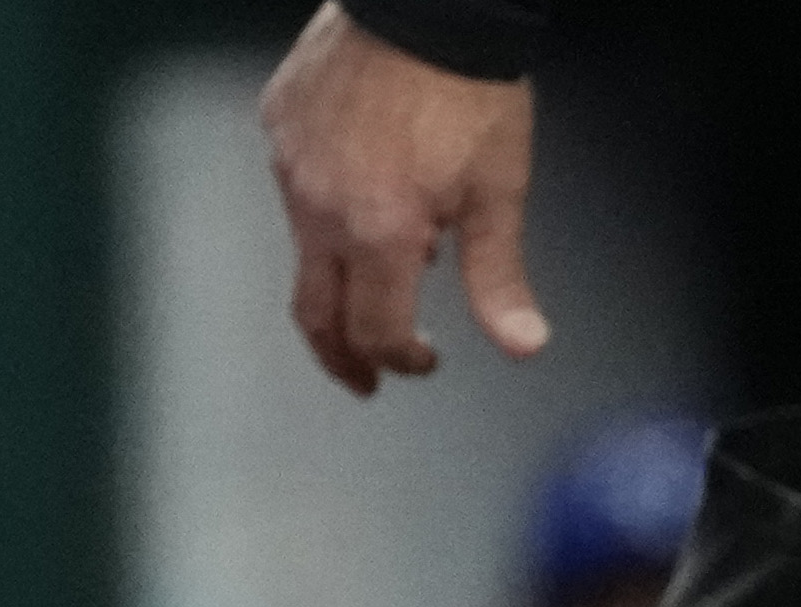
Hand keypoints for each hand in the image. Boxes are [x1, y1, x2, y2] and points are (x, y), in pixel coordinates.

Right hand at [263, 6, 544, 395]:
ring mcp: (291, 164)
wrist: (427, 4)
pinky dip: (322, 208)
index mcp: (379, 234)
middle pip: (315, 311)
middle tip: (362, 375)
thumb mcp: (499, 192)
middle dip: (340, 355)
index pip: (374, 333)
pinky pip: (292, 183)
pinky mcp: (278, 123)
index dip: (399, 360)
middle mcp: (321, 206)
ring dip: (337, 276)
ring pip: (301, 246)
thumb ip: (498, 278)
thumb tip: (521, 345)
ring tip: (377, 274)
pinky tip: (357, 196)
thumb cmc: (466, 89)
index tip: (421, 359)